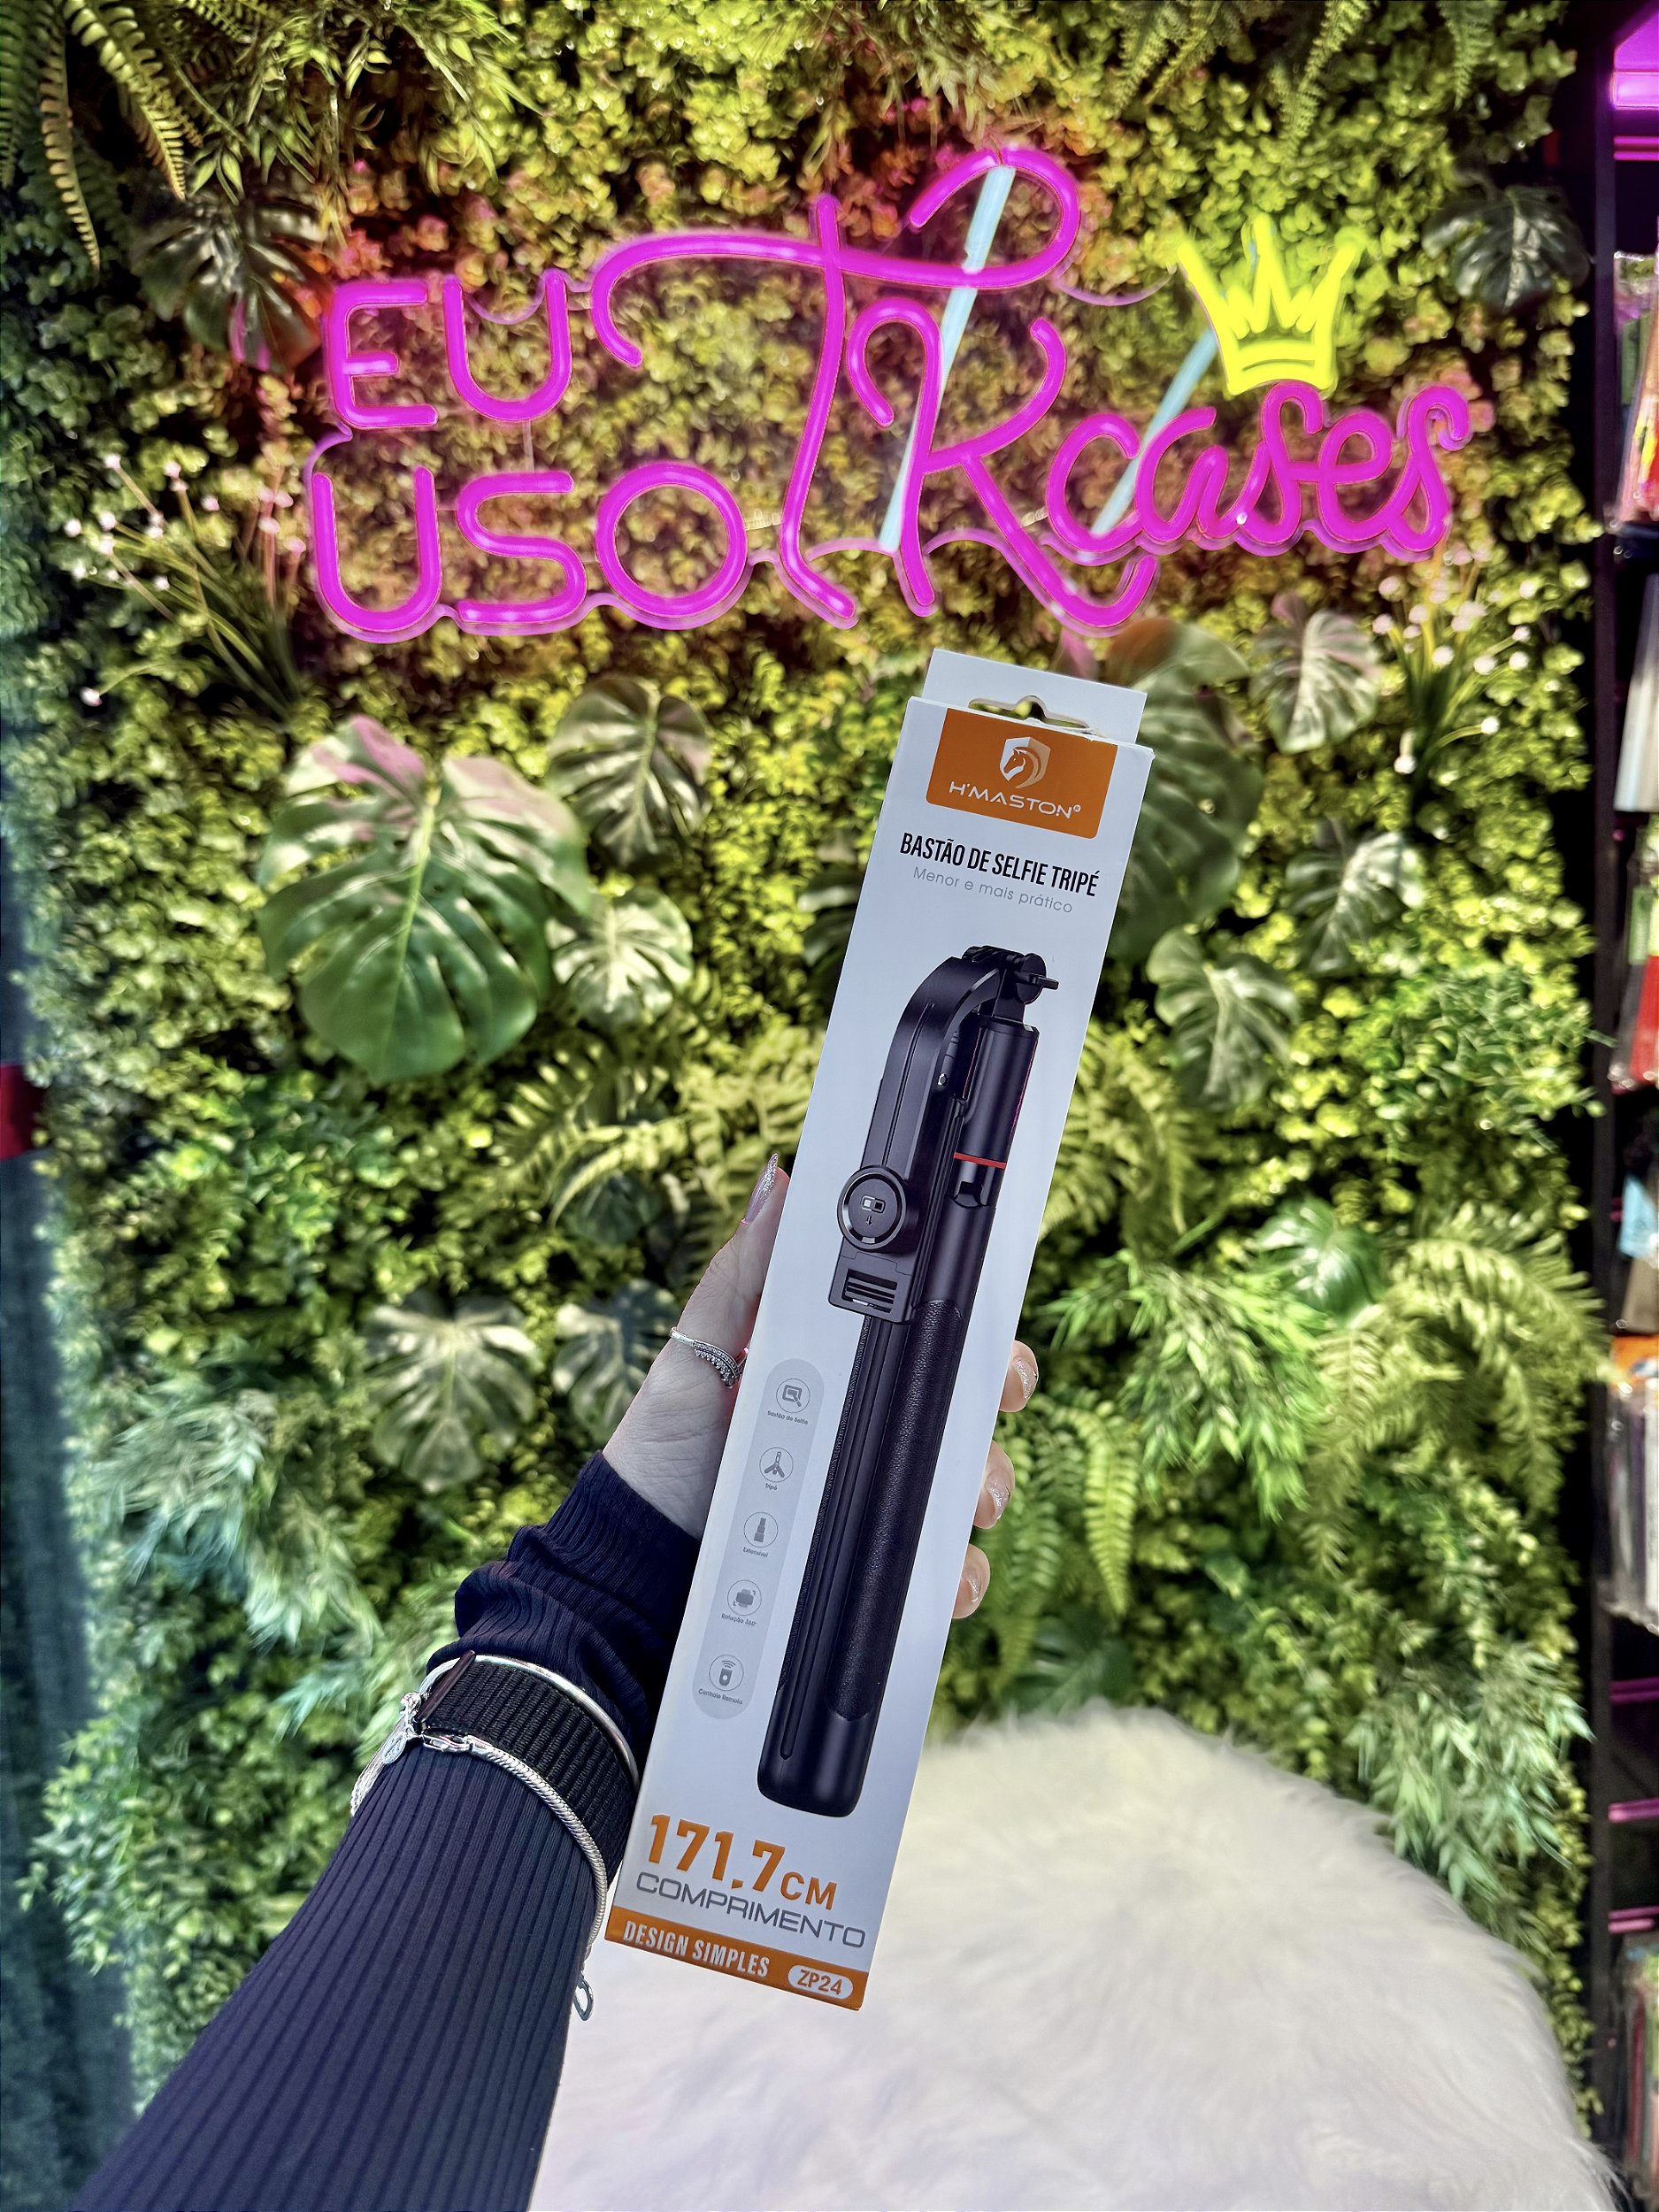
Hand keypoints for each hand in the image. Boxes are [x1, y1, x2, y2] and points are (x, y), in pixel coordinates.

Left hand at [605, 1153, 1037, 1617]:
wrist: (640, 1553)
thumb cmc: (664, 1445)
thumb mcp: (695, 1350)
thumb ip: (743, 1275)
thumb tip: (778, 1182)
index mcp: (835, 1364)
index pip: (922, 1333)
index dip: (970, 1328)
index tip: (989, 1327)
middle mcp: (864, 1423)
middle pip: (963, 1403)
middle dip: (996, 1399)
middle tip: (993, 1403)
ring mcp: (871, 1491)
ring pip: (964, 1482)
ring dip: (983, 1486)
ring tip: (965, 1499)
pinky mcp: (867, 1556)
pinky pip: (933, 1564)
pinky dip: (955, 1571)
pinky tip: (946, 1574)